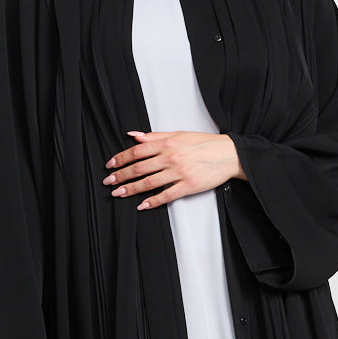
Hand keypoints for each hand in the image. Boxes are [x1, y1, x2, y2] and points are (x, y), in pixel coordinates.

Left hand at [102, 130, 244, 209]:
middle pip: (140, 167)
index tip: (111, 164)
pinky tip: (142, 205)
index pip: (138, 151)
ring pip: (150, 182)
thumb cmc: (205, 144)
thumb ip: (155, 136)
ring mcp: (179, 172)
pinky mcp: (188, 186)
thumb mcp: (179, 134)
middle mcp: (171, 157)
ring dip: (132, 189)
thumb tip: (134, 135)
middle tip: (109, 182)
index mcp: (168, 143)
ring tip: (119, 193)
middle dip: (121, 175)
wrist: (228, 154)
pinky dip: (153, 201)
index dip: (121, 158)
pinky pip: (167, 195)